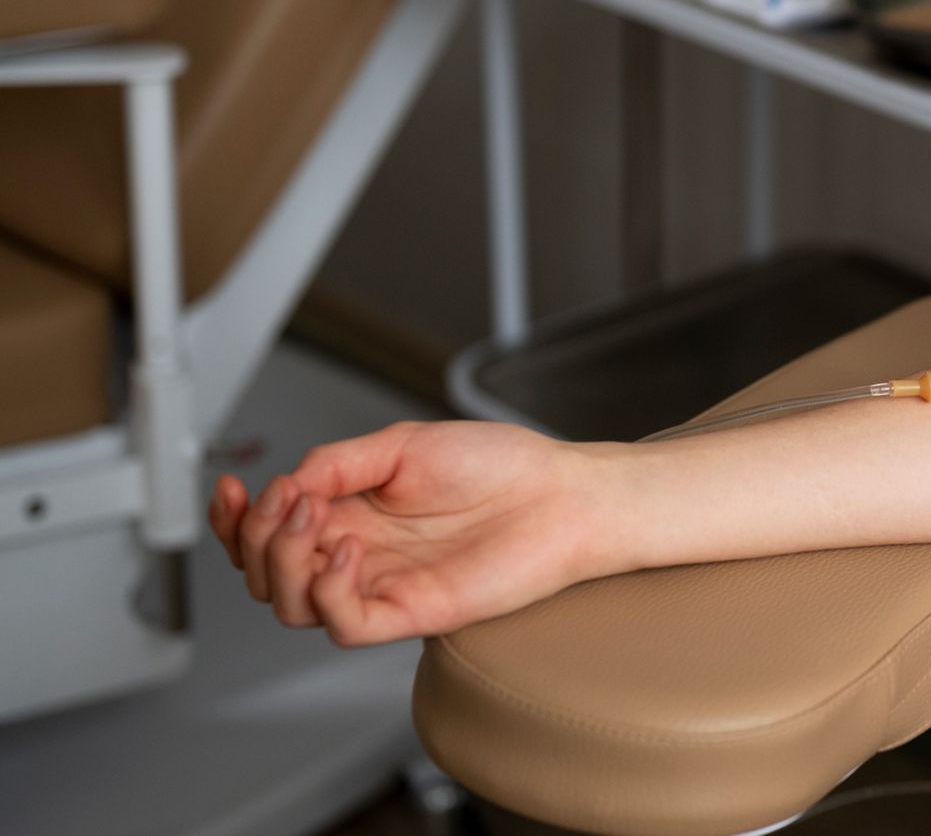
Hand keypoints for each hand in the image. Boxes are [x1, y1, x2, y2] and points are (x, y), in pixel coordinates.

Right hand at [209, 420, 618, 646]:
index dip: (234, 518)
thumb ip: (335, 462)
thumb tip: (283, 485)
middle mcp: (359, 552)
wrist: (562, 494)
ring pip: (290, 604)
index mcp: (352, 512)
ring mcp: (382, 584)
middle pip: (265, 573)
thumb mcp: (402, 444)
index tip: (229, 488)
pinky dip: (327, 591)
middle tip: (289, 502)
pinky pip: (342, 625)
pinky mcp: (410, 612)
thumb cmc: (500, 466)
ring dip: (282, 561)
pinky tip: (349, 551)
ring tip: (315, 520)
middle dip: (254, 537)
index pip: (268, 532)